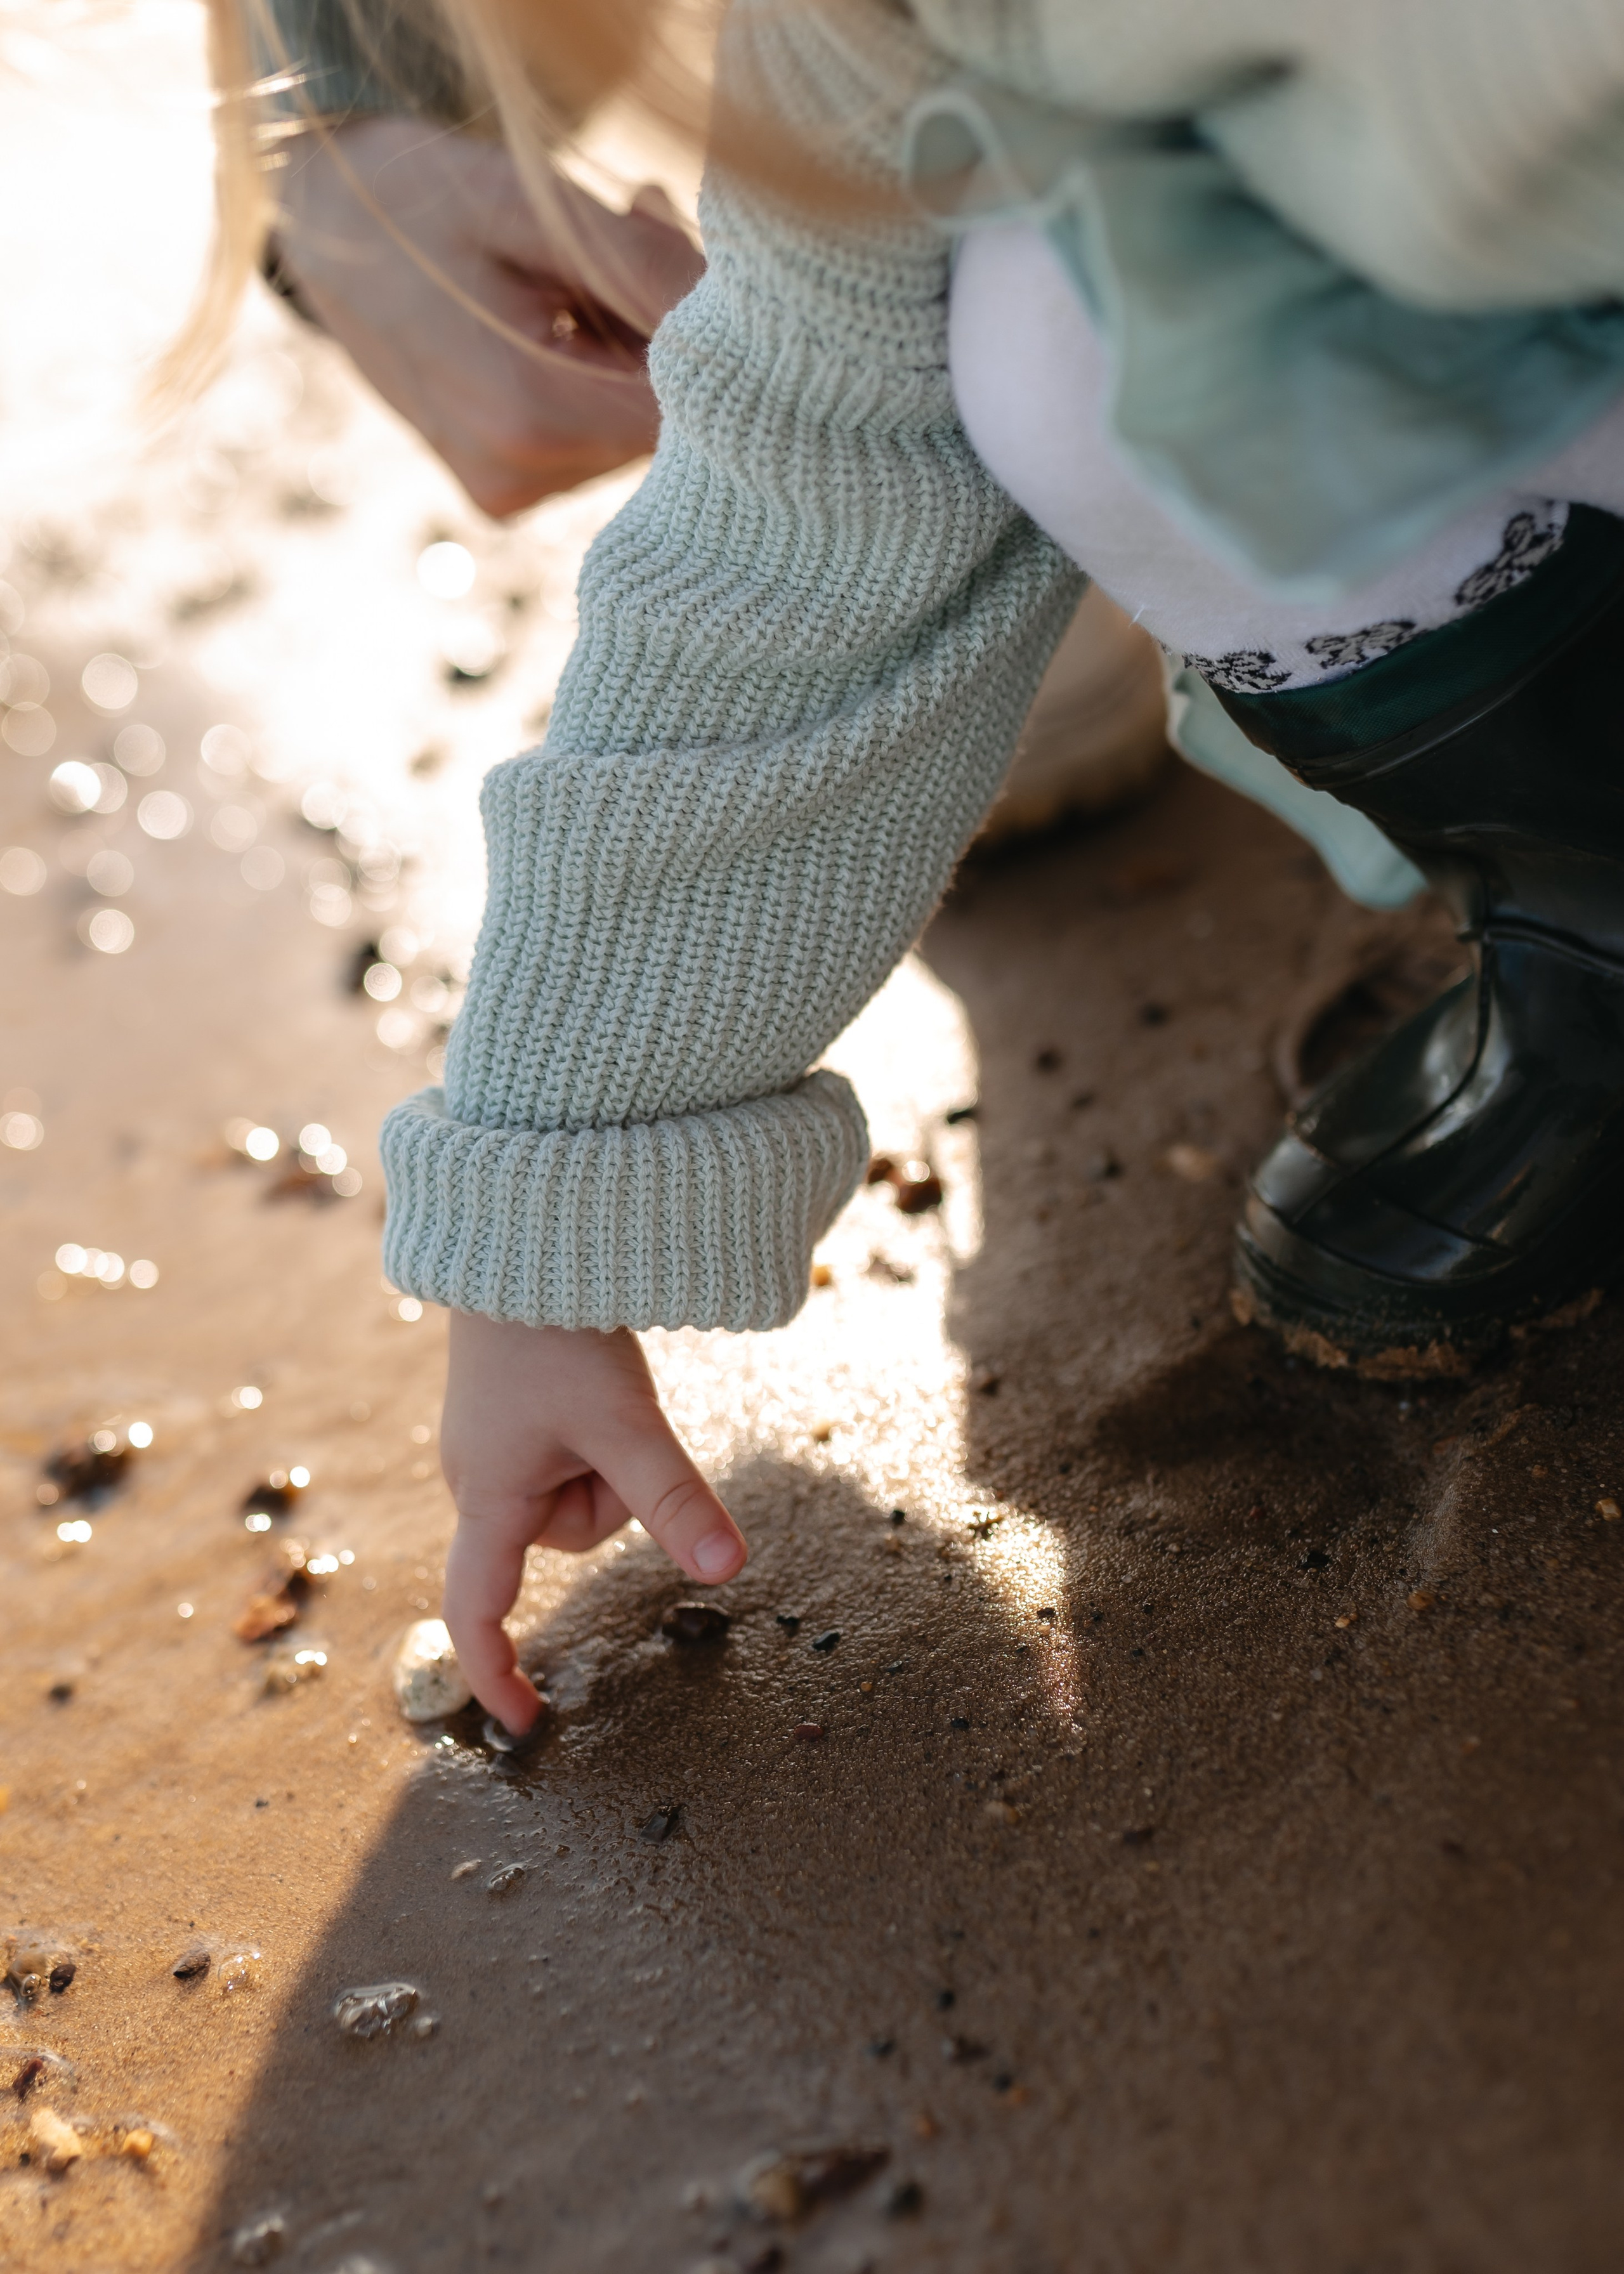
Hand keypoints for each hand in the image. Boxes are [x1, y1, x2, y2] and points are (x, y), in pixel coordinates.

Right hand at [274, 117, 705, 514]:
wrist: (325, 233)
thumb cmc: (424, 196)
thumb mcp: (532, 203)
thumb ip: (639, 264)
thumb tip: (733, 318)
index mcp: (526, 412)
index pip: (686, 408)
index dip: (705, 333)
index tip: (666, 245)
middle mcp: (519, 474)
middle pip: (665, 426)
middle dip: (666, 334)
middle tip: (628, 229)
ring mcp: (509, 492)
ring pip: (634, 434)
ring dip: (634, 353)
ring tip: (574, 278)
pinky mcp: (505, 493)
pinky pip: (594, 442)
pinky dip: (599, 381)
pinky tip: (557, 325)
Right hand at [439, 1312, 747, 1730]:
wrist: (518, 1241)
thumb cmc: (557, 1334)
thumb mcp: (627, 1423)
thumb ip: (675, 1499)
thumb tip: (728, 1571)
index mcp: (488, 1497)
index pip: (477, 1612)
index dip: (497, 1674)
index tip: (526, 1724)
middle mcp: (477, 1479)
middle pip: (569, 1534)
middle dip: (611, 1493)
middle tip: (612, 1421)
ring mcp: (490, 1446)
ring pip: (577, 1492)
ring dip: (605, 1456)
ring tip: (595, 1390)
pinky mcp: (508, 1415)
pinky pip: (569, 1454)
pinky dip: (594, 1432)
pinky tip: (586, 1381)